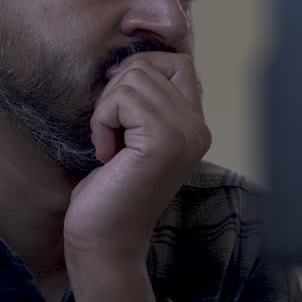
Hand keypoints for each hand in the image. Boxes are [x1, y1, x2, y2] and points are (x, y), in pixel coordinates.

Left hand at [63, 51, 210, 296]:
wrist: (104, 241)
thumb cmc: (108, 191)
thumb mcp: (130, 135)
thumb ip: (143, 100)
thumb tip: (128, 59)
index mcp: (195, 125)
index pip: (177, 60)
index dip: (139, 73)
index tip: (121, 115)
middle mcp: (199, 127)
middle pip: (151, 63)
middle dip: (117, 91)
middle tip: (113, 134)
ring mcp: (186, 134)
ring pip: (134, 76)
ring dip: (106, 109)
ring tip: (111, 147)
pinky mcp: (163, 141)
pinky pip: (122, 98)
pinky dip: (102, 122)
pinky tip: (107, 156)